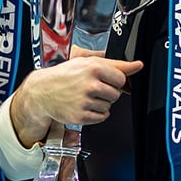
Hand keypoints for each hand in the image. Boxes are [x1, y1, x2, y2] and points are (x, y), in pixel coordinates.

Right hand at [9, 51, 142, 145]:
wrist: (42, 91)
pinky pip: (101, 117)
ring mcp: (84, 102)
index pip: (121, 79)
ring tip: (85, 96)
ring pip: (109, 106)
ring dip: (101, 103)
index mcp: (93, 68)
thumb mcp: (89, 63)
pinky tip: (84, 105)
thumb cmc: (66, 75)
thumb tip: (138, 65)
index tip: (104, 79)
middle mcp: (89, 85)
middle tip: (92, 88)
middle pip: (116, 94)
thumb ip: (116, 65)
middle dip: (107, 92)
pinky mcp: (80, 116)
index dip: (114, 80)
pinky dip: (96, 114)